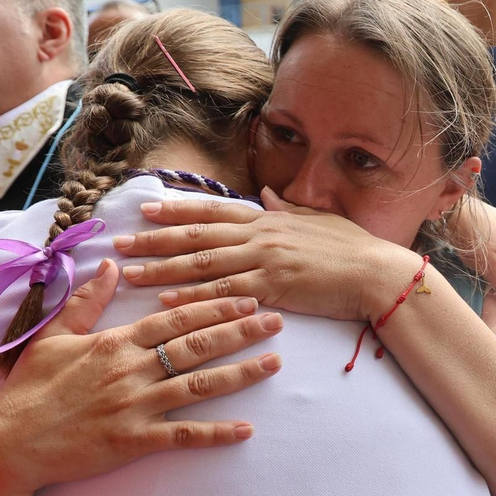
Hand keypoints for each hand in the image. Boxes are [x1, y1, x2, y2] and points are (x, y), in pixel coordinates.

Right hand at [0, 260, 282, 495]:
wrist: (8, 442)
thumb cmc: (30, 388)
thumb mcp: (54, 336)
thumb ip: (87, 301)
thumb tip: (110, 264)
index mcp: (117, 343)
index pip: (176, 317)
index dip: (216, 306)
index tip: (248, 296)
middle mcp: (132, 370)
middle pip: (198, 345)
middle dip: (241, 331)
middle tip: (276, 320)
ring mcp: (136, 406)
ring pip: (200, 385)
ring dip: (241, 374)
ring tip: (275, 363)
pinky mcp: (134, 440)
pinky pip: (184, 436)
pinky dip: (217, 433)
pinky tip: (247, 429)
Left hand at [114, 194, 417, 322]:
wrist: (377, 273)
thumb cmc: (352, 248)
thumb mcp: (318, 219)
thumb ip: (287, 209)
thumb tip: (265, 194)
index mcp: (269, 218)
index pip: (213, 211)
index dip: (177, 209)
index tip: (146, 207)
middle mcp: (261, 235)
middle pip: (196, 236)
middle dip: (154, 239)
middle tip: (119, 242)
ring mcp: (265, 261)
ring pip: (202, 264)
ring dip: (162, 269)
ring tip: (130, 275)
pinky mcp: (273, 288)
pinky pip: (224, 292)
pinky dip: (193, 296)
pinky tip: (167, 301)